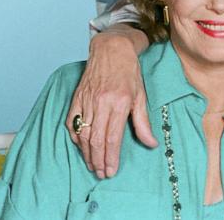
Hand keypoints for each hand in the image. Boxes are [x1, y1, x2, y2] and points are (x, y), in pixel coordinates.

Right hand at [66, 27, 156, 177]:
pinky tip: (81, 147)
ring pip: (83, 134)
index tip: (111, 170)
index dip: (111, 157)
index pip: (112, 137)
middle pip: (96, 139)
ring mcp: (86, 100)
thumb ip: (143, 122)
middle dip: (98, 160)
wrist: (111, 49)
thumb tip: (151, 143)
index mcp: (119, 102)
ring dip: (87, 153)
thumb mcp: (141, 95)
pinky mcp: (76, 98)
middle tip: (102, 173)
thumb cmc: (129, 72)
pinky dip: (76, 138)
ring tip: (93, 165)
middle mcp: (101, 102)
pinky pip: (72, 123)